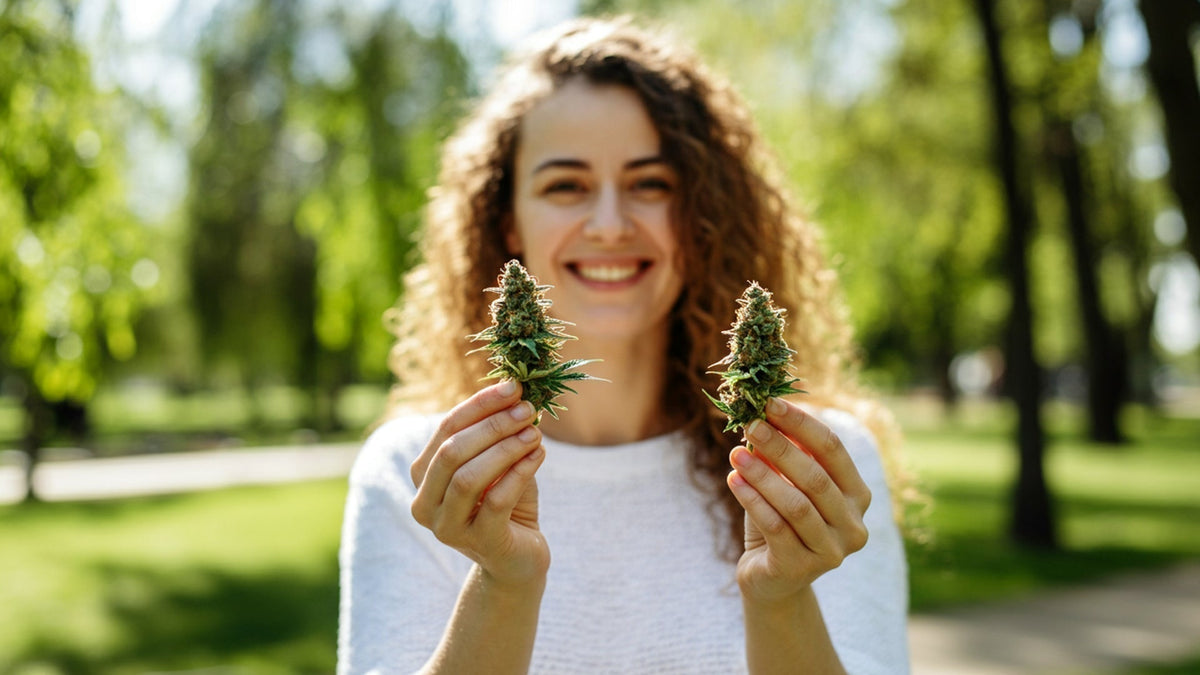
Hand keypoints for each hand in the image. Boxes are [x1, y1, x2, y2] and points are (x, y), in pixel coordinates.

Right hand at [410, 380, 548, 586]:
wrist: (518, 557)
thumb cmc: (507, 502)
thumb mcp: (499, 462)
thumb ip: (498, 433)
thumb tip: (515, 392)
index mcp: (423, 476)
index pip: (445, 430)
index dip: (479, 405)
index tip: (513, 386)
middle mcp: (425, 503)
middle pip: (451, 452)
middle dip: (491, 425)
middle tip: (526, 409)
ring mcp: (448, 528)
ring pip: (468, 478)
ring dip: (505, 448)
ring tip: (534, 432)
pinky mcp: (479, 543)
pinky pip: (496, 501)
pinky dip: (519, 472)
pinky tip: (539, 455)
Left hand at [727, 397, 870, 603]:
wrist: (770, 579)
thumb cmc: (779, 521)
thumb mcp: (784, 484)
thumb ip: (782, 454)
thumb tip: (762, 411)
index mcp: (858, 495)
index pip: (833, 450)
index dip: (801, 424)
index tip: (770, 403)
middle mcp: (854, 525)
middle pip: (816, 476)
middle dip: (780, 447)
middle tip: (750, 425)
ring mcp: (832, 551)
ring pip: (796, 504)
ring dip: (763, 474)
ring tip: (734, 454)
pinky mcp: (802, 569)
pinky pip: (775, 527)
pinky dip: (752, 500)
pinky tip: (732, 479)